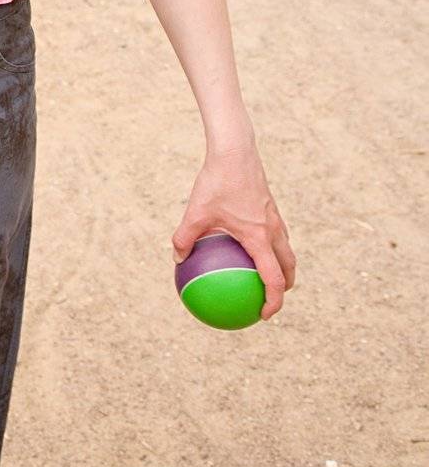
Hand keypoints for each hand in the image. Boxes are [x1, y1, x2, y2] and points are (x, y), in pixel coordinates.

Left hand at [172, 142, 295, 319]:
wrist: (236, 150)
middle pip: (288, 266)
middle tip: (269, 299)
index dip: (273, 301)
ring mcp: (274, 217)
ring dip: (281, 266)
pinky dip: (270, 246)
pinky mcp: (270, 206)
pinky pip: (275, 233)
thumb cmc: (216, 181)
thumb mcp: (195, 211)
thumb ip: (185, 237)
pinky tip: (249, 243)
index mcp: (259, 237)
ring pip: (285, 250)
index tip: (263, 316)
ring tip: (265, 276)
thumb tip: (176, 259)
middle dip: (283, 287)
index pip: (273, 278)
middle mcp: (272, 230)